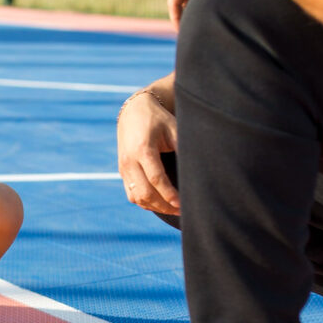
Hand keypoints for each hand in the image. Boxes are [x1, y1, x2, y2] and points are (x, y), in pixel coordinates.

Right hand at [117, 91, 179, 215]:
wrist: (134, 112)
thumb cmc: (158, 120)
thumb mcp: (174, 129)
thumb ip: (183, 148)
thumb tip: (199, 170)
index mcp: (143, 149)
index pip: (156, 179)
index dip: (169, 194)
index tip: (183, 204)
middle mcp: (129, 161)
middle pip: (145, 192)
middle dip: (164, 206)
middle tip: (182, 211)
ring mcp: (123, 168)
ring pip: (137, 197)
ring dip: (155, 207)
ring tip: (173, 209)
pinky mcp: (122, 172)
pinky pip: (132, 195)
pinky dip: (145, 203)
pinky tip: (161, 204)